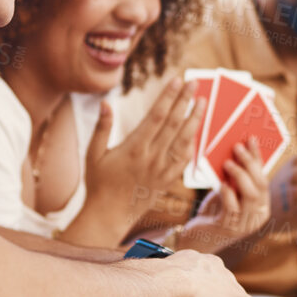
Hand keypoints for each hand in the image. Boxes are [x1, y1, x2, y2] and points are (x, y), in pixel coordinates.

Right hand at [84, 78, 200, 218]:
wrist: (109, 216)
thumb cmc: (98, 184)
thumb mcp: (93, 155)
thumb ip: (101, 128)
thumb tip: (106, 102)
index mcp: (134, 149)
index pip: (156, 116)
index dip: (168, 96)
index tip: (177, 80)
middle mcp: (152, 158)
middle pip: (174, 124)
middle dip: (185, 101)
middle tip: (195, 82)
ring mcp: (162, 170)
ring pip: (184, 140)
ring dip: (195, 119)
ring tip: (203, 102)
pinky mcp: (167, 180)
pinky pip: (185, 159)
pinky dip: (193, 143)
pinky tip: (196, 130)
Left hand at [188, 140, 270, 244]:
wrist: (198, 237)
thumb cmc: (214, 211)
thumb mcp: (228, 192)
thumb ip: (235, 178)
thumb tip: (237, 148)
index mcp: (261, 207)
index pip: (263, 179)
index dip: (257, 159)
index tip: (251, 139)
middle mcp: (257, 216)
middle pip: (260, 186)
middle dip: (250, 164)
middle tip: (237, 147)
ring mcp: (244, 224)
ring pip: (251, 196)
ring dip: (240, 175)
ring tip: (227, 162)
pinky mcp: (228, 229)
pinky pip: (233, 208)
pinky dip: (228, 193)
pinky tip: (222, 183)